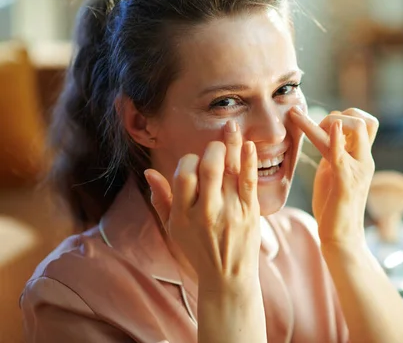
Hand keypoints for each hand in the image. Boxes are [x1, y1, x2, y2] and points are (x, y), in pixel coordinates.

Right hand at [144, 120, 261, 290]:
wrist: (228, 279)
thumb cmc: (198, 251)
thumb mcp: (172, 229)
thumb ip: (161, 199)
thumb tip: (149, 171)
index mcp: (183, 215)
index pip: (184, 174)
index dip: (189, 161)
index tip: (194, 162)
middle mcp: (206, 212)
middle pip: (207, 167)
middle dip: (211, 148)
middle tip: (214, 145)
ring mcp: (230, 211)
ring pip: (230, 169)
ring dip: (230, 144)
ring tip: (231, 128)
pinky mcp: (250, 212)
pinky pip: (249, 181)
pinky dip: (249, 160)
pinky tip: (248, 144)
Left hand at [290, 107, 378, 247]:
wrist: (341, 237)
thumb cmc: (334, 204)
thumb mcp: (334, 170)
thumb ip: (333, 152)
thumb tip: (325, 132)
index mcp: (360, 158)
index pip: (365, 123)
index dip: (344, 116)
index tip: (322, 125)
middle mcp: (363, 160)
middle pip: (364, 120)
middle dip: (338, 115)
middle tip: (317, 129)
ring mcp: (357, 170)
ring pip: (356, 129)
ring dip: (328, 122)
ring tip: (308, 127)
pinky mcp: (344, 182)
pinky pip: (342, 155)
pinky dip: (335, 139)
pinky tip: (331, 127)